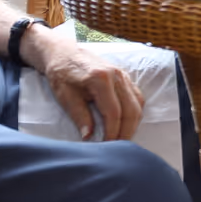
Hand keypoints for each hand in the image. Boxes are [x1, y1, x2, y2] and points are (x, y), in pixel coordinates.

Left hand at [29, 28, 143, 141]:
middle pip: (131, 110)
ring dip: (133, 124)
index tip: (108, 146)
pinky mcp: (125, 76)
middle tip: (119, 148)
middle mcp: (117, 76)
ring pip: (138, 104)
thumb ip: (80, 116)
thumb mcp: (65, 97)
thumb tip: (88, 137)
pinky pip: (137, 97)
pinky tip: (127, 123)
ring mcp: (123, 75)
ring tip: (123, 138)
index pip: (113, 113)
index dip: (113, 132)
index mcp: (101, 79)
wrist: (63, 53)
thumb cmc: (62, 74)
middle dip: (127, 132)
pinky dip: (135, 112)